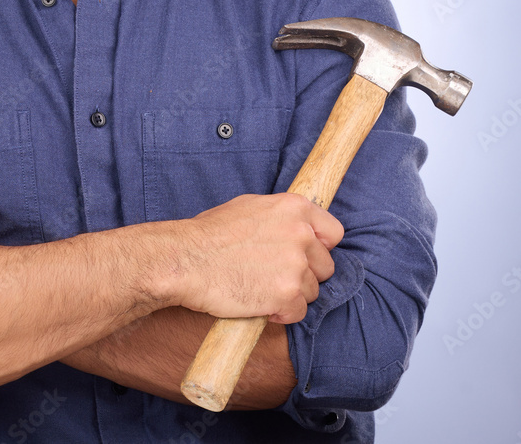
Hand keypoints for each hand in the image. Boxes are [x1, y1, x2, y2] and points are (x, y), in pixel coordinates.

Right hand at [170, 192, 342, 324]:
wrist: (187, 259)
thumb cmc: (210, 233)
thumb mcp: (250, 208)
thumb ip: (281, 217)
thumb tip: (299, 227)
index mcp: (294, 207)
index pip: (333, 232)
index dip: (319, 247)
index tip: (304, 254)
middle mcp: (301, 234)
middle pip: (325, 266)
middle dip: (304, 274)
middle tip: (274, 274)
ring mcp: (296, 265)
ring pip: (312, 291)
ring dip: (291, 294)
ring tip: (260, 287)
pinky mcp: (287, 295)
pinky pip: (299, 312)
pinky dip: (281, 313)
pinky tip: (258, 302)